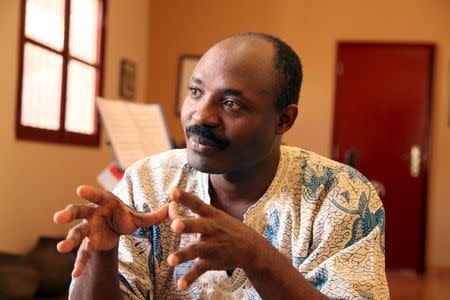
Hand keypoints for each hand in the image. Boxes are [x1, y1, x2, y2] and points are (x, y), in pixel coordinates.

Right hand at [54, 185, 168, 276]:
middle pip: (78, 211)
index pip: (97, 196)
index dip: (89, 192)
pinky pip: (83, 253)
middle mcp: (92, 213)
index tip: (80, 189)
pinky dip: (79, 263)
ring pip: (76, 233)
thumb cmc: (124, 217)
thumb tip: (175, 207)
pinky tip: (75, 274)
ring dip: (68, 240)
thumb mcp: (139, 217)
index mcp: (105, 202)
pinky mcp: (89, 243)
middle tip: (58, 218)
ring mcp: (88, 228)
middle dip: (68, 214)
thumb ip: (155, 215)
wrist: (115, 229)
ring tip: (61, 249)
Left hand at [166, 188, 269, 288]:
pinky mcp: (212, 262)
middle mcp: (212, 229)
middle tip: (175, 226)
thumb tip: (168, 206)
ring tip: (171, 260)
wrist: (252, 248)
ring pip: (196, 249)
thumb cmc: (226, 227)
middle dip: (187, 225)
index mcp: (212, 215)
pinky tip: (180, 285)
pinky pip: (200, 270)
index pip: (197, 203)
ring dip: (183, 254)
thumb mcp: (215, 216)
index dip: (185, 197)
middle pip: (198, 225)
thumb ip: (191, 212)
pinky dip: (190, 278)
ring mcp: (213, 246)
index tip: (172, 191)